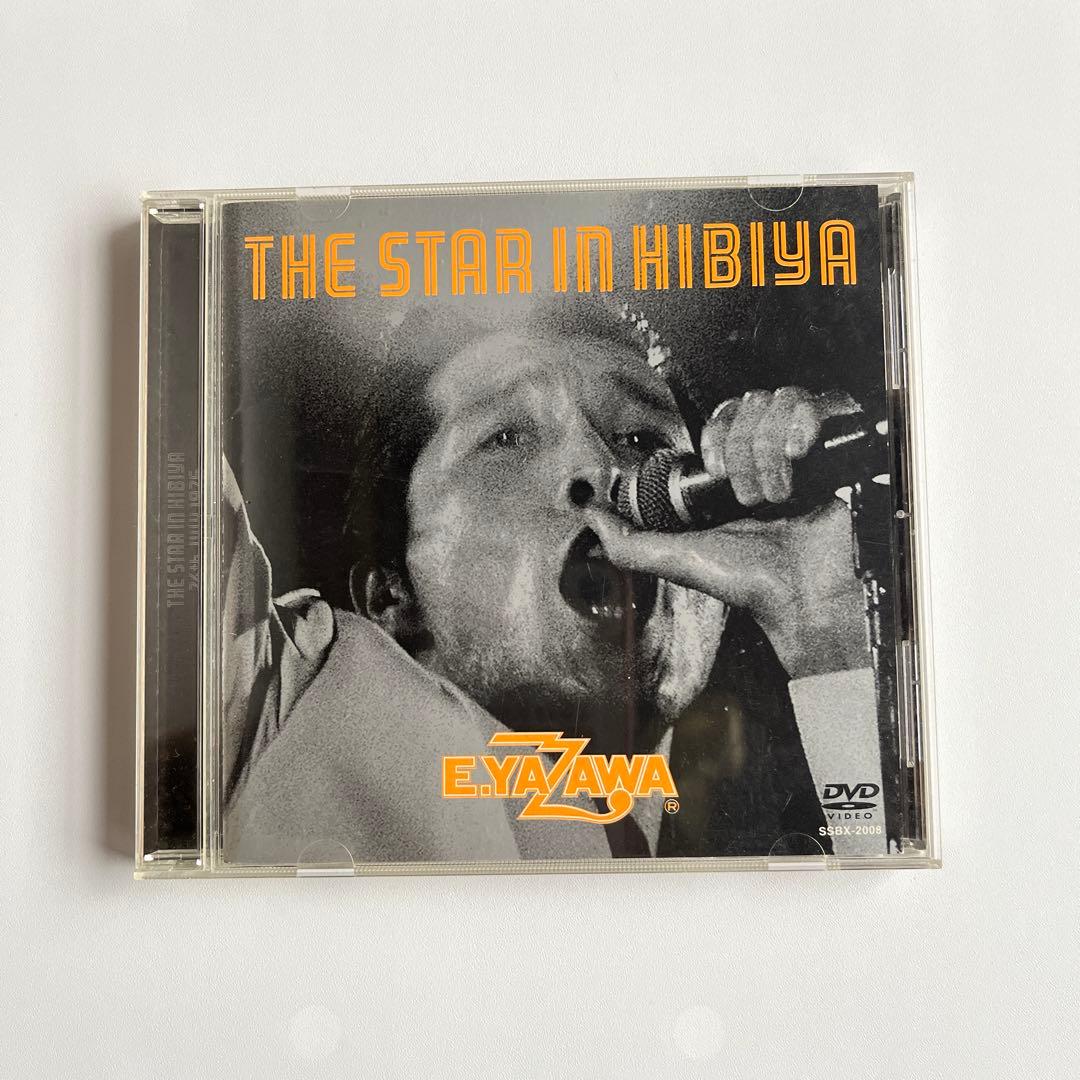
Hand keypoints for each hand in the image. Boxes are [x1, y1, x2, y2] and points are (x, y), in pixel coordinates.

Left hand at [587, 388, 871, 679]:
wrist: (803, 593)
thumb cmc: (745, 580)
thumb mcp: (674, 558)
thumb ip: (627, 542)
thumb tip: (588, 514)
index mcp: (736, 470)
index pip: (722, 417)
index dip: (717, 436)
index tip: (717, 472)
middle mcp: (770, 453)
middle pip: (746, 404)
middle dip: (742, 451)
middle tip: (748, 498)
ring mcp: (803, 448)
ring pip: (776, 401)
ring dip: (768, 452)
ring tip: (776, 495)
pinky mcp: (835, 446)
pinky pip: (813, 402)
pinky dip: (801, 427)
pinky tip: (799, 459)